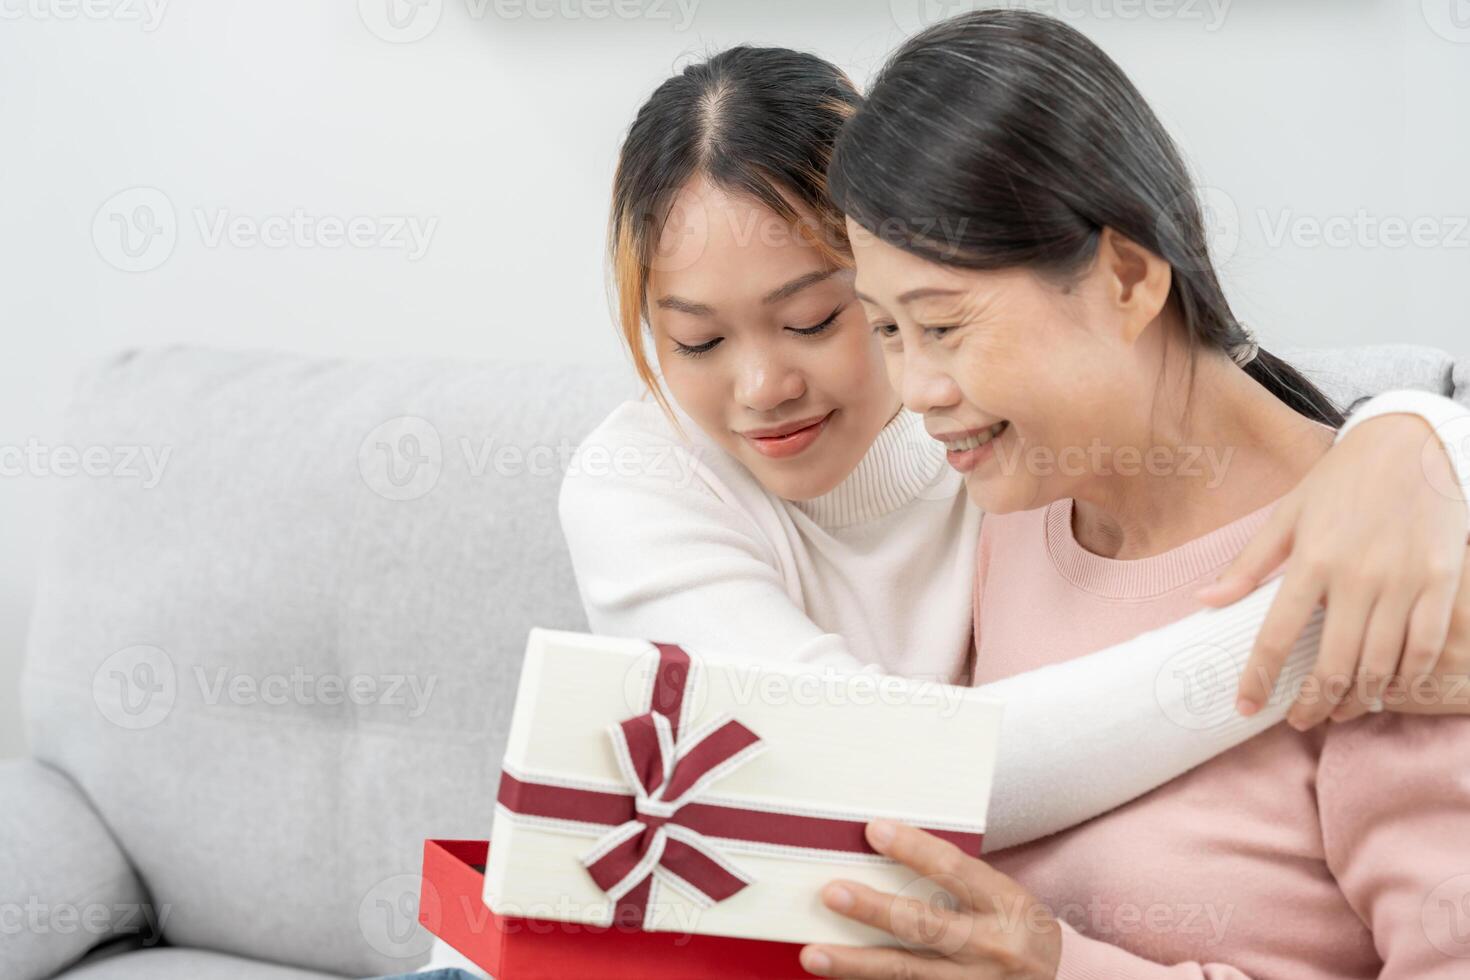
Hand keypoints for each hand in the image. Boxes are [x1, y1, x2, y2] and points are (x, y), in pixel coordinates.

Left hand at [799, 820, 1060, 978]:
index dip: (913, 849)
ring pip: (907, 973)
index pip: (954, 870)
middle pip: (925, 926)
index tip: (873, 829)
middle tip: (832, 893)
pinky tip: (839, 979)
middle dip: (875, 910)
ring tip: (813, 953)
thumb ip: (956, 879)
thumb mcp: (1003, 896)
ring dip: (856, 965)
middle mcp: (991, 947)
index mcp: (1005, 905)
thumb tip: (884, 845)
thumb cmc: (1016, 929)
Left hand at [1198, 414, 1467, 728]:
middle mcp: (1359, 577)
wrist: (1412, 445)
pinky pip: (1424, 649)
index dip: (1258, 679)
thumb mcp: (1288, 516)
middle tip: (1298, 720)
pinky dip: (1405, 678)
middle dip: (1312, 703)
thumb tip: (1205, 602)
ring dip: (1356, 699)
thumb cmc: (1342, 481)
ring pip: (1380, 665)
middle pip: (1333, 664)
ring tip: (1338, 710)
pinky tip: (1386, 687)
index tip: (1244, 707)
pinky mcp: (1442, 583)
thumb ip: (1249, 565)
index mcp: (1313, 560)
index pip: (1276, 636)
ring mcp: (1405, 583)